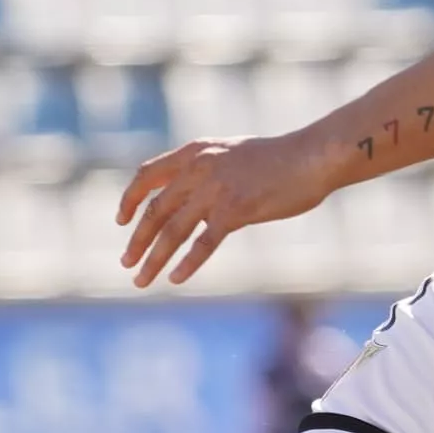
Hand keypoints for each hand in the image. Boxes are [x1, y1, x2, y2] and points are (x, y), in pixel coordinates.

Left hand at [115, 132, 326, 289]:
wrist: (312, 157)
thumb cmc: (277, 159)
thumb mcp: (230, 155)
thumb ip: (204, 171)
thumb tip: (188, 200)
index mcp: (194, 152)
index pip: (147, 175)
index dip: (130, 199)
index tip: (121, 221)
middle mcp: (198, 169)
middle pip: (155, 210)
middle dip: (137, 240)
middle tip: (127, 264)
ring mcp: (216, 190)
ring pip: (172, 231)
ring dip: (153, 259)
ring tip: (141, 280)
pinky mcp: (236, 210)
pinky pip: (204, 243)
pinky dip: (187, 263)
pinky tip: (176, 279)